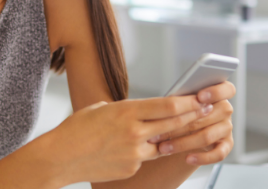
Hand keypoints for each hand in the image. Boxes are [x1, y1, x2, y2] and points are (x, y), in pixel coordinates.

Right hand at [44, 96, 212, 183]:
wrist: (60, 157)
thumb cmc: (77, 129)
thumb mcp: (101, 109)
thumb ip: (126, 110)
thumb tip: (144, 111)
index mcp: (126, 111)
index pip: (167, 106)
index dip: (188, 103)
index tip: (200, 98)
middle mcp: (134, 132)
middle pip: (173, 124)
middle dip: (192, 117)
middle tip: (207, 111)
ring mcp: (134, 153)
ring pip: (163, 144)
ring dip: (172, 137)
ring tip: (181, 130)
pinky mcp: (131, 168)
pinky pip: (145, 158)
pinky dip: (145, 152)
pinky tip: (133, 148)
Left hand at [149, 81, 235, 164]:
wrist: (183, 131)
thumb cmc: (180, 111)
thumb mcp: (180, 102)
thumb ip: (182, 99)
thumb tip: (169, 101)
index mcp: (218, 92)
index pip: (227, 89)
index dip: (216, 92)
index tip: (199, 97)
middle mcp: (225, 109)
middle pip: (207, 115)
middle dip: (180, 124)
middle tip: (158, 130)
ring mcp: (227, 127)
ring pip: (207, 136)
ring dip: (183, 143)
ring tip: (163, 147)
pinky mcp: (226, 145)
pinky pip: (218, 154)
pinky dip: (202, 158)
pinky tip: (187, 159)